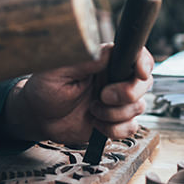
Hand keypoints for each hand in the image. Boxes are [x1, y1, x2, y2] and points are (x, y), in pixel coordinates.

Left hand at [1, 43, 153, 144]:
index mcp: (103, 61)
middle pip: (144, 82)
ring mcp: (117, 101)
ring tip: (92, 109)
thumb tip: (105, 53)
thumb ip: (82, 61)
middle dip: (127, 93)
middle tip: (103, 96)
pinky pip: (131, 127)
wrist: (40, 118)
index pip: (134, 54)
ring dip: (115, 113)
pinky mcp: (115, 121)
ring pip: (138, 106)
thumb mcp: (56, 71)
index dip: (143, 62)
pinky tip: (96, 124)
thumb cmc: (45, 88)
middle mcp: (114, 78)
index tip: (140, 73)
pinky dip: (114, 129)